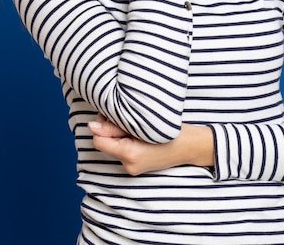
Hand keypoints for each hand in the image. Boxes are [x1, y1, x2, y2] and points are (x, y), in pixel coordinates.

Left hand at [88, 114, 213, 175]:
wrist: (191, 146)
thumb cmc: (172, 131)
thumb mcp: (144, 123)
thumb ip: (115, 126)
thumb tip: (91, 125)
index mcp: (129, 154)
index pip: (99, 140)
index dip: (101, 125)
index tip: (110, 114)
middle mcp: (128, 165)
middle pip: (105, 143)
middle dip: (111, 129)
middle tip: (126, 115)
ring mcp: (132, 168)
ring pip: (114, 146)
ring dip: (120, 133)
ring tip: (136, 124)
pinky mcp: (137, 166)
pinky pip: (123, 150)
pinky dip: (126, 140)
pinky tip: (139, 132)